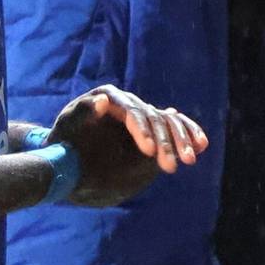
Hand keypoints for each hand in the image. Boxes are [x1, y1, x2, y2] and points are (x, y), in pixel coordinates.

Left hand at [49, 84, 208, 207]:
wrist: (65, 147)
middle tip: (171, 166)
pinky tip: (201, 144)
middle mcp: (129, 102)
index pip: (133, 111)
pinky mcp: (149, 124)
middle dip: (165, 142)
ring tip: (191, 159)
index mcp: (109, 97)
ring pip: (168, 121)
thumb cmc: (62, 138)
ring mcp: (141, 112)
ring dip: (181, 140)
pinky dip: (188, 134)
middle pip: (154, 118)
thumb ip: (82, 114)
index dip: (143, 130)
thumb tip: (101, 102)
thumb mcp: (65, 127)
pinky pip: (173, 125)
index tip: (149, 150)